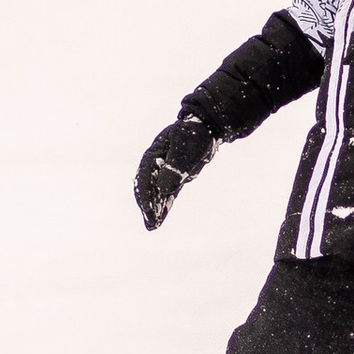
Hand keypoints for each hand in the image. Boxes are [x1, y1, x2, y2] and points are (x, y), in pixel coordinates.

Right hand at [135, 112, 216, 230]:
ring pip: (156, 192)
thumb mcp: (186, 148)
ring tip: (153, 226)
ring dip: (154, 208)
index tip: (150, 212)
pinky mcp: (175, 175)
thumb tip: (163, 190)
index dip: (146, 196)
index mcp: (154, 154)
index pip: (145, 178)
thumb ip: (175, 168)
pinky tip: (162, 216)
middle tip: (151, 224)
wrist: (207, 126)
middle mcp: (156, 163)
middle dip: (148, 206)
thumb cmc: (196, 134)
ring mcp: (164, 169)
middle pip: (148, 187)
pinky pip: (167, 192)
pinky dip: (164, 204)